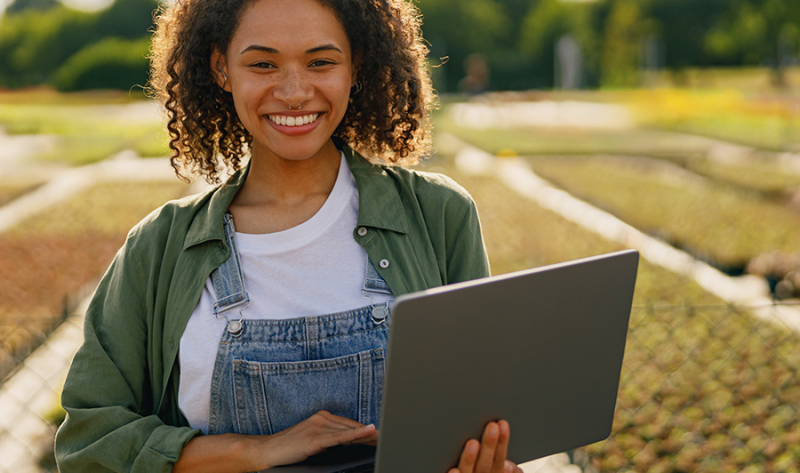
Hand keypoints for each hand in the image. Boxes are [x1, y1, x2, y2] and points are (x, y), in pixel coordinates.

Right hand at [251, 410, 378, 468]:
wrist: (268, 450)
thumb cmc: (289, 447)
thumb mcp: (313, 440)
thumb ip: (330, 438)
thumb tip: (349, 441)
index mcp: (322, 416)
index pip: (350, 424)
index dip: (366, 431)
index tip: (380, 435)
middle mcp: (322, 418)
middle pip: (352, 427)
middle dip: (370, 434)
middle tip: (387, 437)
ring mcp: (318, 426)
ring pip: (349, 431)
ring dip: (367, 435)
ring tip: (382, 437)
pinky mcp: (315, 438)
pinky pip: (339, 437)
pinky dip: (355, 435)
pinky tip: (368, 433)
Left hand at [448, 421, 522, 472]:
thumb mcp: (494, 472)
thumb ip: (498, 467)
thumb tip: (512, 467)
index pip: (499, 459)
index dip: (502, 442)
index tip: (502, 424)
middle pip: (486, 464)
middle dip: (490, 445)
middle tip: (492, 427)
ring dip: (471, 459)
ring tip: (472, 443)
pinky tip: (453, 470)